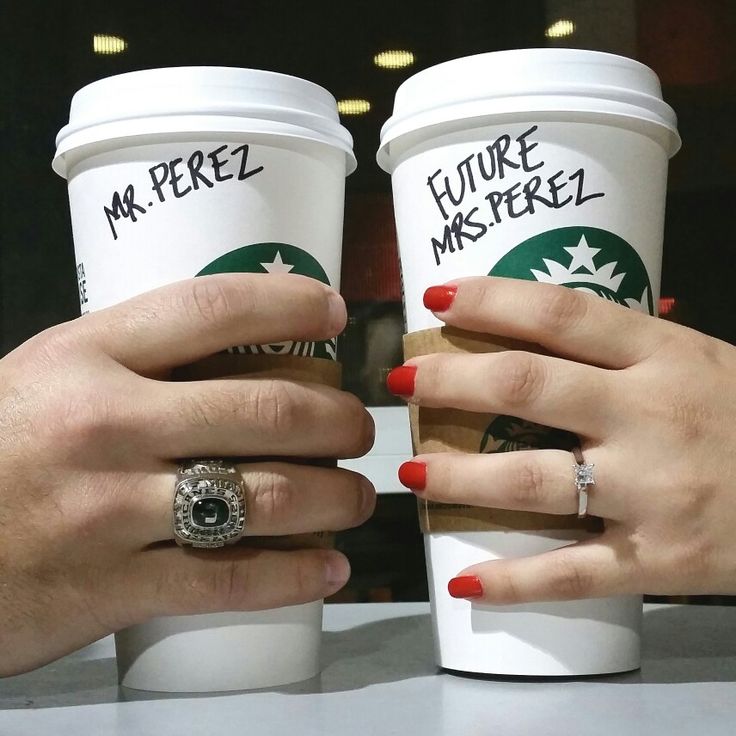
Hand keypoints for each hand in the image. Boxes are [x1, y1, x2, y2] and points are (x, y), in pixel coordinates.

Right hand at [0, 273, 374, 675]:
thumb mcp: (46, 376)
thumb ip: (132, 362)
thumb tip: (237, 354)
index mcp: (86, 357)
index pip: (209, 308)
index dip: (286, 304)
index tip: (333, 310)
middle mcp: (107, 424)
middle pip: (265, 409)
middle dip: (337, 419)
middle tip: (357, 427)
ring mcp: (112, 509)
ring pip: (266, 496)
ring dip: (335, 497)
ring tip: (356, 497)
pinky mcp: (111, 589)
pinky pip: (228, 579)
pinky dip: (294, 575)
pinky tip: (326, 568)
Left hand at [391, 277, 735, 603]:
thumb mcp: (700, 360)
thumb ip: (626, 347)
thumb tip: (539, 324)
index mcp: (664, 356)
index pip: (560, 313)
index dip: (490, 299)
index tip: (434, 296)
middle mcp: (650, 416)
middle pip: (527, 387)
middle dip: (452, 380)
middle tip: (402, 382)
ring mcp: (653, 493)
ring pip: (533, 481)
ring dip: (460, 477)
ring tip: (413, 472)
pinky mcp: (659, 561)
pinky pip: (573, 573)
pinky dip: (514, 581)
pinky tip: (465, 581)